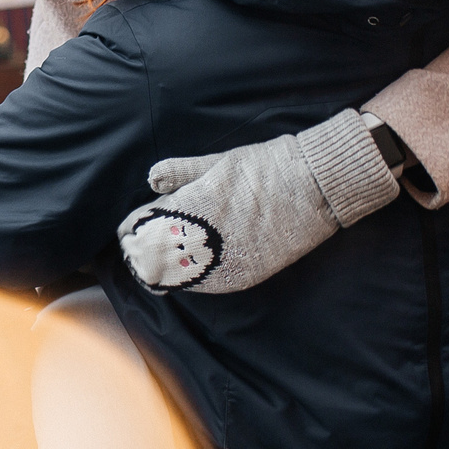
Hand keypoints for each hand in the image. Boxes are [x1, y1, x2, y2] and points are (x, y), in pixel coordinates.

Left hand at [115, 112, 399, 295]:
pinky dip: (191, 280)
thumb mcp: (221, 161)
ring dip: (162, 269)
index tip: (130, 227)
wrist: (318, 186)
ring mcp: (227, 261)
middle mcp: (207, 239)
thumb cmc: (268, 167)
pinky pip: (207, 286)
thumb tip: (151, 179)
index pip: (146, 226)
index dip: (134, 228)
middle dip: (143, 251)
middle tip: (136, 248)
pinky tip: (184, 273)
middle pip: (155, 257)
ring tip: (154, 262)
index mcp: (195, 206)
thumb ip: (182, 172)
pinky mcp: (245, 275)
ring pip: (177, 278)